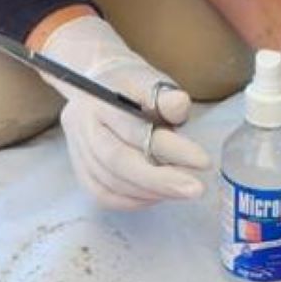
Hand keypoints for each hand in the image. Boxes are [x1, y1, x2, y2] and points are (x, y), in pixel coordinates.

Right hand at [38, 15, 210, 209]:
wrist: (96, 84)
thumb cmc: (131, 86)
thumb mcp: (151, 81)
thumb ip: (165, 96)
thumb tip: (179, 104)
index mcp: (100, 99)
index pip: (134, 129)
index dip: (170, 148)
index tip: (203, 162)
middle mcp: (82, 125)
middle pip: (117, 161)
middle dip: (160, 180)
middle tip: (195, 189)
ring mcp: (77, 149)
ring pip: (109, 183)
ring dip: (150, 191)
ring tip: (181, 190)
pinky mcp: (79, 168)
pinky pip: (101, 194)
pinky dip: (132, 201)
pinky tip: (157, 195)